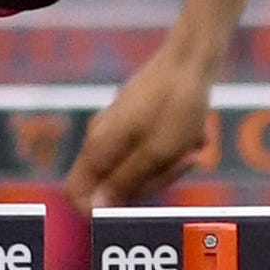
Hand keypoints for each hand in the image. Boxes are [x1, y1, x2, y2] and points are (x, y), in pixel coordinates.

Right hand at [64, 52, 213, 211]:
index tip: (138, 206)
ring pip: (135, 167)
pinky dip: (170, 149)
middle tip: (181, 163)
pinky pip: (147, 148)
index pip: (76, 194)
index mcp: (98, 146)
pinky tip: (193, 135)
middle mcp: (100, 137)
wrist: (190, 59)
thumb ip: (125, 182)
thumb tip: (95, 210)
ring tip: (191, 147)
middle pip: (112, 184)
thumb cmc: (176, 105)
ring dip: (165, 165)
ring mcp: (116, 126)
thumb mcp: (157, 153)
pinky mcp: (132, 118)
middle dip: (150, 183)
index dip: (100, 210)